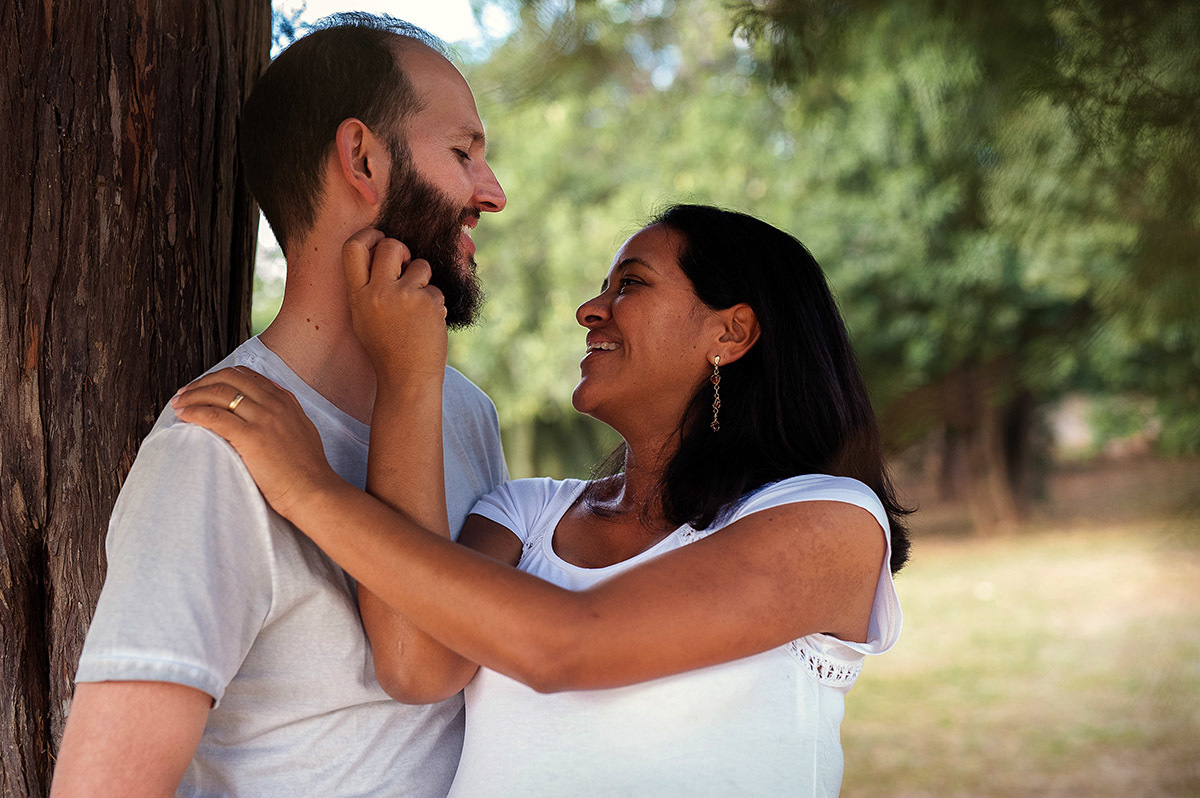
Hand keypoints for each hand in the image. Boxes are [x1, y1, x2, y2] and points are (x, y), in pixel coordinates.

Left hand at [170, 366, 339, 519]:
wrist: (314, 491)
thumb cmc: (308, 470)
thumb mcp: (302, 431)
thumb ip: (286, 414)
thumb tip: (267, 409)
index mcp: (285, 401)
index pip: (247, 375)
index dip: (220, 378)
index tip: (205, 387)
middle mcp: (274, 403)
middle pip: (230, 378)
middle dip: (203, 382)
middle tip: (186, 393)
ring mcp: (263, 418)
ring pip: (219, 393)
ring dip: (194, 395)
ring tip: (179, 405)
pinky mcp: (251, 437)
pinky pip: (214, 416)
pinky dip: (194, 412)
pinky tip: (184, 415)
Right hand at [343, 228, 447, 385]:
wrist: (407, 379)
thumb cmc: (387, 348)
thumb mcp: (364, 317)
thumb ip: (368, 287)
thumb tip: (380, 250)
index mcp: (357, 296)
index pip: (353, 248)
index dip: (369, 235)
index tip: (380, 239)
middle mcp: (377, 293)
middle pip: (390, 245)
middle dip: (402, 250)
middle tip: (406, 265)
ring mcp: (403, 297)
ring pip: (420, 265)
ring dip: (423, 280)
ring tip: (418, 306)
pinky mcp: (427, 303)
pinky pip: (435, 289)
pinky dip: (435, 304)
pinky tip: (428, 324)